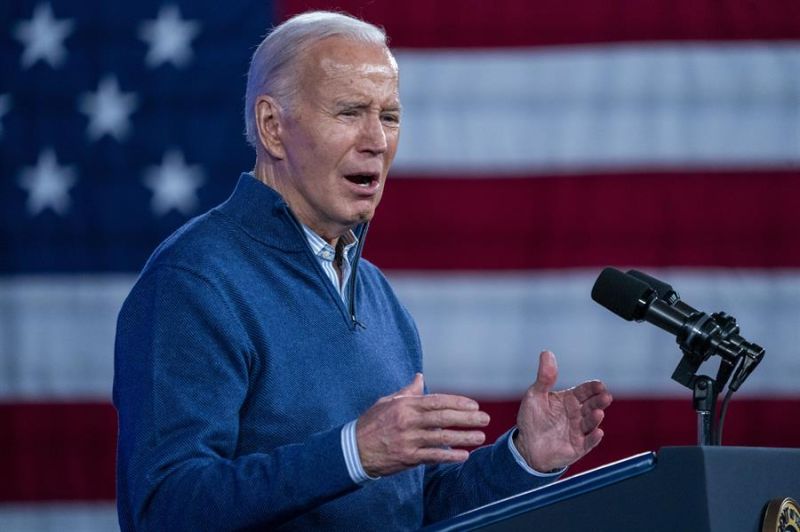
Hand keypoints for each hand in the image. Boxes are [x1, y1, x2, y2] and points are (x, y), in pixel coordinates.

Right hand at [356, 373, 489, 476]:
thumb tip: (420, 377)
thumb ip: (407, 391)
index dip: (458, 403)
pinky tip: (464, 455)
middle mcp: (408, 421)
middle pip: (443, 418)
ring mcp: (409, 440)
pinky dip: (449, 456)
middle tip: (485, 419)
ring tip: (480, 437)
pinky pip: (433, 456)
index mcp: (405, 405)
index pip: (437, 401)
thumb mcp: (387, 402)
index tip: (474, 405)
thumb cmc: (371, 423)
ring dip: (463, 438)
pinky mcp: (408, 457)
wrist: (353, 449)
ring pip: (442, 438)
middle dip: (467, 418)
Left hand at [514, 350, 612, 471]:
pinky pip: (588, 443)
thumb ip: (545, 377)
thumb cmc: (531, 419)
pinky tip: (598, 432)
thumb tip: (547, 352)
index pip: (584, 391)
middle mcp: (577, 414)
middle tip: (605, 396)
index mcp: (569, 399)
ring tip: (598, 413)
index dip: (592, 387)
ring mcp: (579, 431)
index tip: (599, 385)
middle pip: (592, 405)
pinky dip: (594, 438)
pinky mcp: (578, 447)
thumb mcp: (535, 395)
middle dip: (599, 400)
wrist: (525, 446)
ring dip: (595, 418)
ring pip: (591, 423)